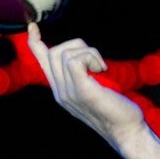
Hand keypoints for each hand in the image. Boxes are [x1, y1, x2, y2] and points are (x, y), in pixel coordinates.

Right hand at [26, 22, 146, 147]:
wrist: (126, 132)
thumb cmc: (116, 110)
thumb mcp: (94, 89)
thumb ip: (82, 76)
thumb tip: (81, 58)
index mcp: (60, 90)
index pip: (42, 62)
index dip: (35, 42)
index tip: (33, 26)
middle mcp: (60, 92)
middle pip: (52, 52)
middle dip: (77, 45)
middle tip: (97, 61)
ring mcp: (68, 93)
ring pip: (63, 53)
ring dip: (88, 52)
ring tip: (102, 68)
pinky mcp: (82, 91)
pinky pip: (74, 61)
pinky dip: (90, 57)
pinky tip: (102, 69)